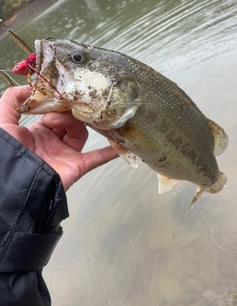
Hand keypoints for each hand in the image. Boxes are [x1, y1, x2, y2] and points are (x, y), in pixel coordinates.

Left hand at [0, 86, 117, 190]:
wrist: (13, 182)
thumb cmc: (7, 152)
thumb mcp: (2, 120)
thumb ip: (12, 100)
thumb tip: (30, 87)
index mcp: (39, 132)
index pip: (55, 113)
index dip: (55, 103)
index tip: (55, 94)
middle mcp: (55, 142)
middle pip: (70, 120)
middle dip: (64, 112)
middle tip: (55, 110)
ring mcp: (67, 154)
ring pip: (81, 132)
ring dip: (72, 123)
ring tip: (56, 123)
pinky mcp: (77, 165)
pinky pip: (97, 158)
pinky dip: (109, 152)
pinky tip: (119, 144)